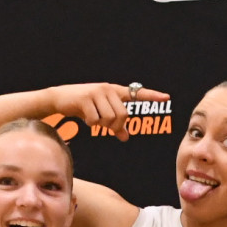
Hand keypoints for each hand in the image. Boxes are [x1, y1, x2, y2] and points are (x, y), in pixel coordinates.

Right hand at [48, 82, 170, 140]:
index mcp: (114, 91)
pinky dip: (91, 124)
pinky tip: (85, 117)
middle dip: (114, 126)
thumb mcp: (100, 114)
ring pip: (109, 119)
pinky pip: (95, 120)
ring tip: (93, 119)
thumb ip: (114, 125)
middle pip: (122, 115)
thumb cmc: (83, 106)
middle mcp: (108, 89)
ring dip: (101, 125)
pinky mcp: (85, 99)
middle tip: (104, 126)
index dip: (151, 96)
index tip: (166, 97)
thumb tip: (125, 137)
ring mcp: (97, 92)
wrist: (60, 98)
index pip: (136, 93)